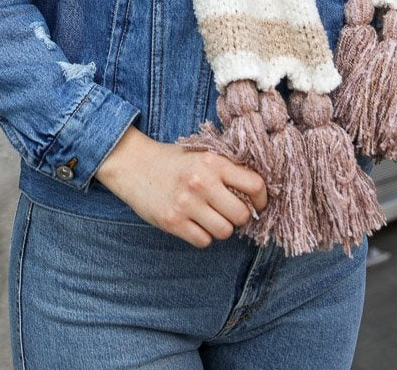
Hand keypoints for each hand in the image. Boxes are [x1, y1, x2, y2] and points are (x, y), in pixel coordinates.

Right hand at [95, 125, 267, 247]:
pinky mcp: (172, 222)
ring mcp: (186, 204)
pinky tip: (194, 223)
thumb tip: (257, 191)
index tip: (259, 203)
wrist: (134, 164)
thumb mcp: (201, 155)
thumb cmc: (173, 161)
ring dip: (221, 228)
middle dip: (240, 217)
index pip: (254, 184)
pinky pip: (203, 241)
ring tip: (211, 217)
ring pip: (224, 232)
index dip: (262, 198)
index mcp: (213, 162)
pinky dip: (203, 236)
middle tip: (230, 212)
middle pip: (241, 215)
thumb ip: (226, 169)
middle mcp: (202, 183)